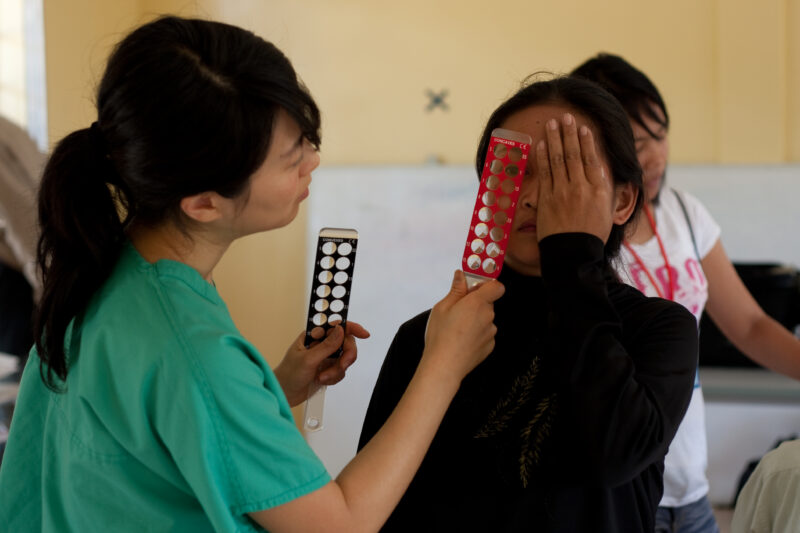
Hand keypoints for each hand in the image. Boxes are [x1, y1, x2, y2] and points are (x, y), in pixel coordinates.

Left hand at [274, 321, 369, 406]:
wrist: (284, 394)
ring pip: (345, 359)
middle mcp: (322, 344)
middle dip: (346, 356)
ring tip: (322, 377)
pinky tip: (321, 380)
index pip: (337, 326)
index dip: (352, 328)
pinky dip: (333, 377)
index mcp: (314, 335)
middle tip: (342, 365)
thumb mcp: (308, 359)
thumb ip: (327, 346)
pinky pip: (341, 371)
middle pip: (346, 343)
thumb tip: (341, 330)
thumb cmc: (289, 374)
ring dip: (336, 370)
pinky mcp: (328, 369)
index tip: (364, 334)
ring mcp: (326, 357)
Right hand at [420, 270, 504, 385]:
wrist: (444, 366)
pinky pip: (485, 334)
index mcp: (477, 303)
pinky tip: (462, 341)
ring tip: (457, 329)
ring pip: (486, 319)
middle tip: (457, 310)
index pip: (496, 286)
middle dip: (476, 303)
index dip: (488, 285)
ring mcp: (491, 332)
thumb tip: (461, 275)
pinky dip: (476, 334)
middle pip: (488, 303)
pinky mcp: (490, 346)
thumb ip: (456, 290)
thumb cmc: (441, 334)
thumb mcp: (442, 307)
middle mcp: (488, 316)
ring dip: (476, 320)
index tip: (475, 287)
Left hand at [535, 113, 614, 242]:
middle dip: (569, 133)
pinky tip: (541, 145)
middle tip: (566, 117)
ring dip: (554, 139)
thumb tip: (602, 171)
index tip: (583, 128)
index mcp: (599, 189)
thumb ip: (605, 188)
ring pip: (558, 159)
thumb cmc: (592, 234)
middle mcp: (581, 187)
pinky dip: (542, 157)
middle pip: (574, 154)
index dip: (587, 141)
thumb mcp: (607, 210)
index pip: (592, 158)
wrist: (574, 254)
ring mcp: (562, 191)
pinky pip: (545, 173)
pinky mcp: (547, 199)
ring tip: (552, 124)